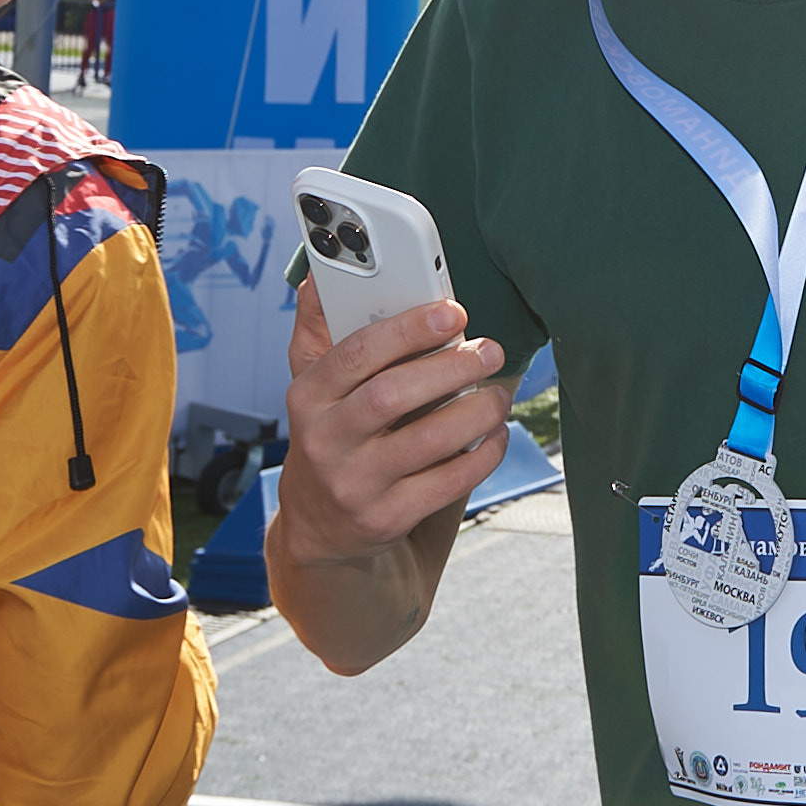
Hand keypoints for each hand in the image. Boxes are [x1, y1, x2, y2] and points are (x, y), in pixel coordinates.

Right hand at [277, 271, 511, 569]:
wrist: (319, 526)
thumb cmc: (329, 437)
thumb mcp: (311, 387)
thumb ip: (318, 331)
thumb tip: (317, 279)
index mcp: (307, 396)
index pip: (356, 353)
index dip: (408, 330)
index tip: (452, 312)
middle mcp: (325, 440)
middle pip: (392, 395)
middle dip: (450, 367)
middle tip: (490, 350)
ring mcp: (354, 483)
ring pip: (426, 440)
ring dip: (475, 412)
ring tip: (498, 394)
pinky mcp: (386, 518)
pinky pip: (445, 483)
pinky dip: (481, 456)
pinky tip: (495, 435)